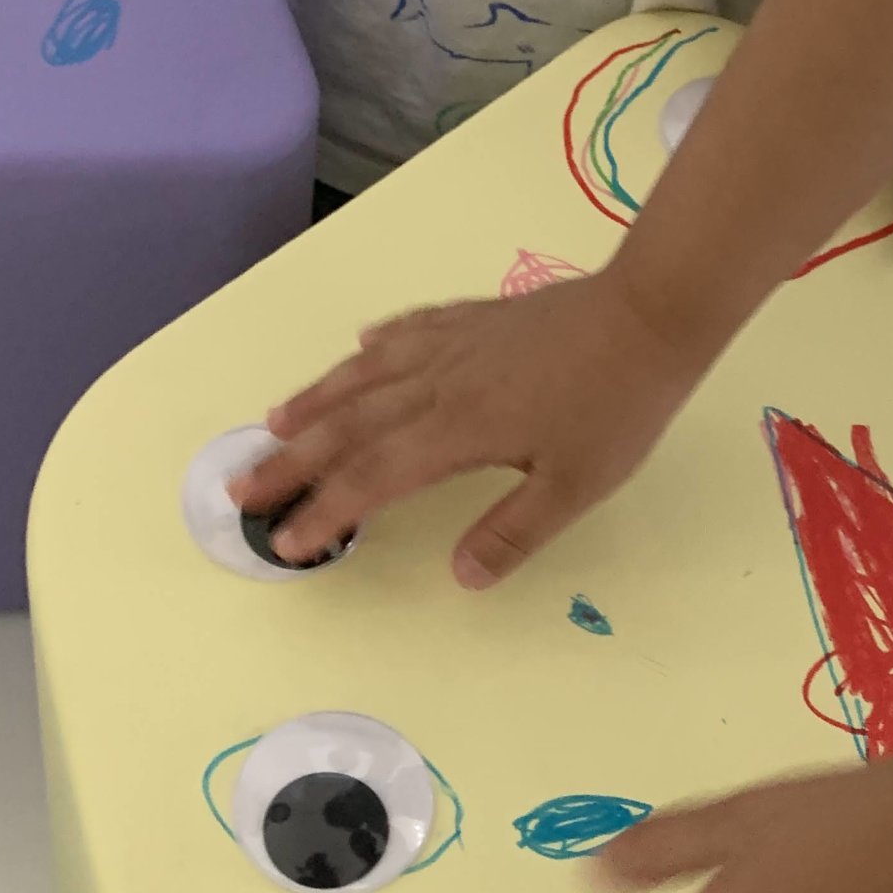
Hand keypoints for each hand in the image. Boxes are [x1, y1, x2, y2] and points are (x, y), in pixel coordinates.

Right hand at [232, 269, 705, 585]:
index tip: (286, 543)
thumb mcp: (577, 486)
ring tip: (272, 424)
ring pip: (365, 375)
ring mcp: (453, 344)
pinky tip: (360, 349)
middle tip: (241, 489)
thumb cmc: (618, 405)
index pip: (372, 478)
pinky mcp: (476, 318)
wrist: (651, 314)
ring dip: (314, 401)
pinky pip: (407, 331)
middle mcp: (438, 384)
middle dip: (290, 462)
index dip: (324, 512)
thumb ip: (514, 531)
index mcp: (457, 431)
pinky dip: (375, 346)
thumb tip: (461, 577)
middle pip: (347, 427)